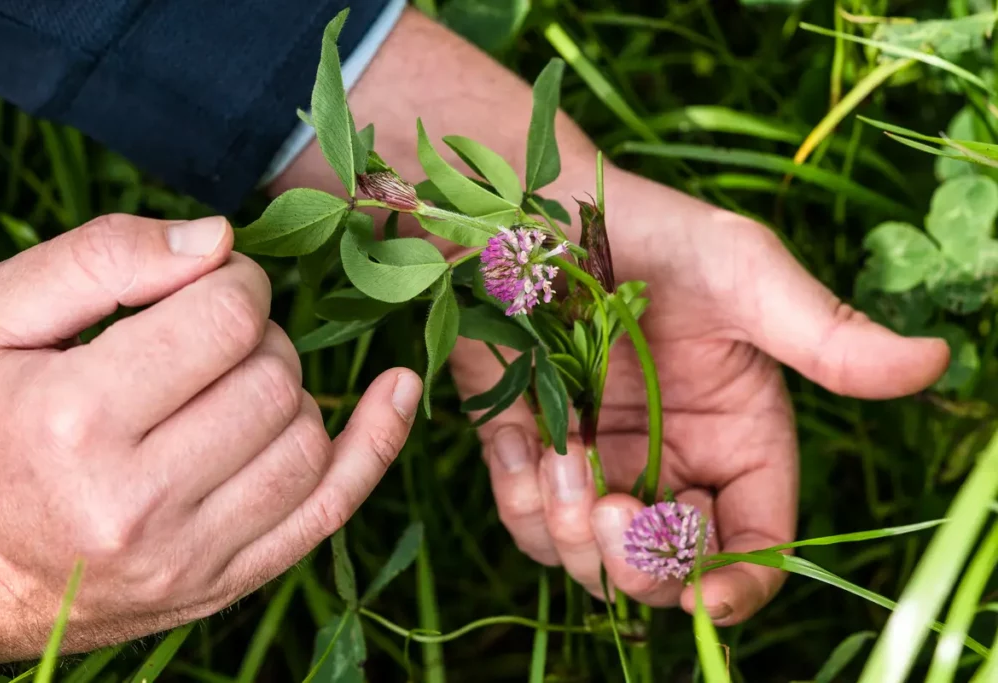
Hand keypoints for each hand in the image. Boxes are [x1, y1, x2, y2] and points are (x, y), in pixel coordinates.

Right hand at [0, 214, 421, 663]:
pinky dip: (376, 444)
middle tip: (211, 337)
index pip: (224, 319)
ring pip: (307, 439)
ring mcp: (188, 558)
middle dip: (258, 335)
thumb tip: (220, 239)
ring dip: (288, 390)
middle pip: (273, 378)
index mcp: (74, 422)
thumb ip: (102, 259)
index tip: (211, 284)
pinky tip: (397, 391)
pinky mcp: (222, 584)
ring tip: (234, 384)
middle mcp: (138, 503)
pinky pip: (331, 510)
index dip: (234, 282)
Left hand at [449, 167, 949, 623]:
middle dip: (641, 563)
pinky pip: (526, 520)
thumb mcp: (745, 275)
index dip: (736, 584)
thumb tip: (933, 361)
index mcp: (739, 438)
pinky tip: (520, 437)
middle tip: (611, 509)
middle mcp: (672, 463)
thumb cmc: (653, 234)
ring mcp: (601, 463)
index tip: (705, 594)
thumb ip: (825, 335)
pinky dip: (520, 498)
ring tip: (562, 455)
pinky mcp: (536, 453)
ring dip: (572, 530)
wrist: (538, 210)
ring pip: (590, 559)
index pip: (753, 544)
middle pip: (668, 572)